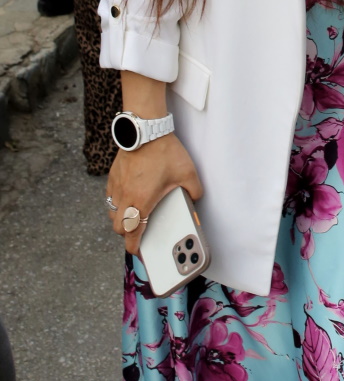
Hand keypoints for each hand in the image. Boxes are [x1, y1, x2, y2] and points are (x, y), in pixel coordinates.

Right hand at [107, 133, 203, 255]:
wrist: (146, 129)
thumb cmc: (165, 152)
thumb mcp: (188, 173)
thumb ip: (194, 191)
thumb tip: (195, 199)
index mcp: (142, 201)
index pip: (133, 232)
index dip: (134, 246)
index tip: (139, 252)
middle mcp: (126, 196)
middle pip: (119, 227)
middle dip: (127, 234)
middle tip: (139, 233)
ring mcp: (117, 186)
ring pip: (112, 212)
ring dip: (121, 219)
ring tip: (134, 217)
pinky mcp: (113, 176)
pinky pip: (111, 197)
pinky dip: (117, 203)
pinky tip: (129, 197)